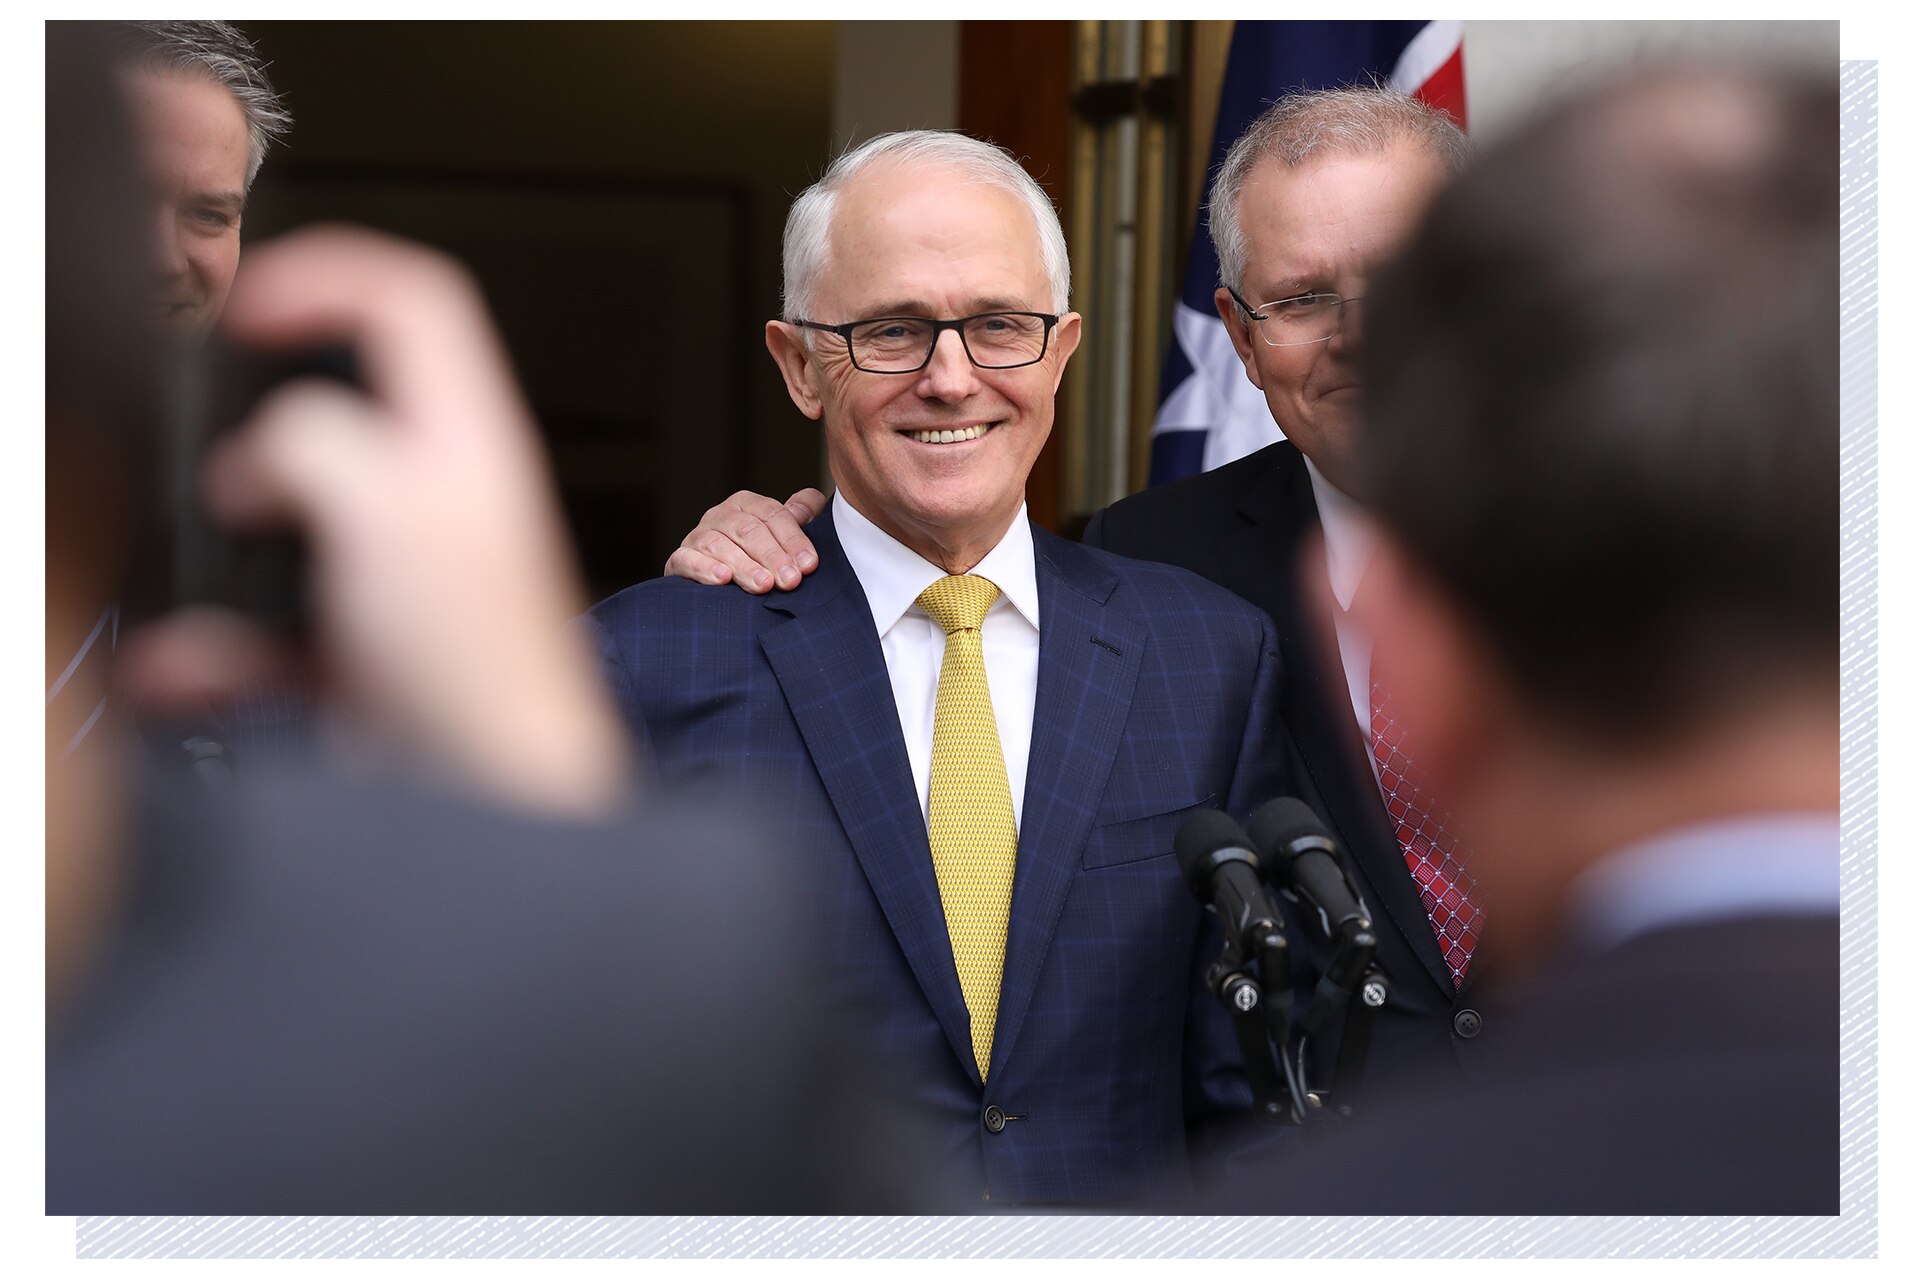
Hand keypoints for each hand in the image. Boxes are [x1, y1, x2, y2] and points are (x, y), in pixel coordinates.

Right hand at [117, 225, 631, 817]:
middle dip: (265, 409)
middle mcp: (441, 498)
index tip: (250, 304)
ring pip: (298, 518)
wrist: (494, 800)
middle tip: (214, 425)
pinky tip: (183, 666)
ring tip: (205, 545)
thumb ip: (315, 444)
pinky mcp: (365, 651)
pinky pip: (272, 630)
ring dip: (232, 533)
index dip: (331, 276)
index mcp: (468, 439)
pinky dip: (220, 646)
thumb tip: (264, 455)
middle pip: (349, 406)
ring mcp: (402, 576)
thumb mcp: (389, 509)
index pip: (416, 303)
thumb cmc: (480, 660)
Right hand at [663, 488, 826, 592]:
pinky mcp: (679, 559)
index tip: (809, 565)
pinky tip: (723, 579)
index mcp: (747, 504)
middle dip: (772, 556)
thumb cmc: (759, 555)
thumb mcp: (781, 532)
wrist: (717, 582)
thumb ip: (800, 514)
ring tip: (764, 585)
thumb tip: (811, 502)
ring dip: (744, 566)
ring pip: (720, 546)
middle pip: (748, 531)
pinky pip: (687, 560)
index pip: (772, 514)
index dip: (793, 539)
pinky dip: (704, 569)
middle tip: (791, 580)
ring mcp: (697, 536)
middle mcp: (720, 515)